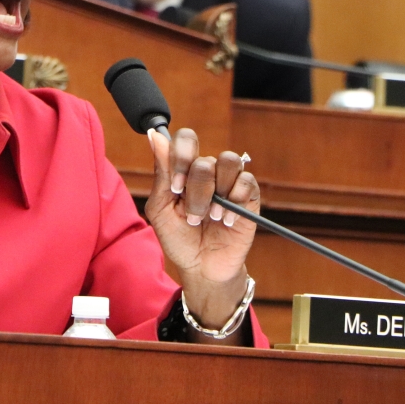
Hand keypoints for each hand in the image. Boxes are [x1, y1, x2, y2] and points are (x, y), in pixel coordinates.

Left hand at [146, 128, 260, 342]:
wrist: (201, 268)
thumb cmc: (178, 238)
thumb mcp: (161, 209)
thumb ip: (161, 173)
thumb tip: (155, 136)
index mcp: (184, 170)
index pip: (186, 140)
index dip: (181, 157)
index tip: (176, 187)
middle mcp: (208, 171)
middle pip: (204, 161)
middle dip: (196, 193)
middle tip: (193, 217)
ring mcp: (229, 182)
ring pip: (228, 162)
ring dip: (217, 194)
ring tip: (213, 217)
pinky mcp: (249, 197)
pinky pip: (247, 181)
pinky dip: (236, 200)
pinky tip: (227, 221)